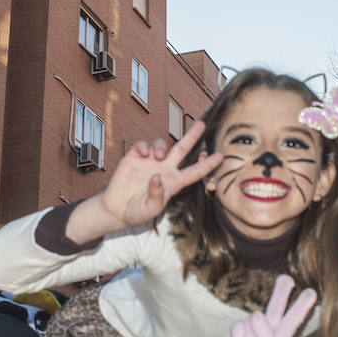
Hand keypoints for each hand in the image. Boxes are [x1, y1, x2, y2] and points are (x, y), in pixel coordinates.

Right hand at [66, 120, 223, 242]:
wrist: (116, 209)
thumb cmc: (137, 212)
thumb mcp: (150, 210)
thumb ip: (157, 195)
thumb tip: (157, 176)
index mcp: (173, 183)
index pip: (194, 172)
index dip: (208, 165)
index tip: (221, 156)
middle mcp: (164, 169)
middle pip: (182, 149)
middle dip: (192, 136)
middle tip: (202, 124)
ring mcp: (149, 162)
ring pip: (161, 145)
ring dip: (161, 146)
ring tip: (157, 156)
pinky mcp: (134, 158)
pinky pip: (142, 145)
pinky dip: (143, 146)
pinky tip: (141, 154)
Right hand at [224, 274, 315, 336]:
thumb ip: (265, 332)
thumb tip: (255, 315)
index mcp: (283, 335)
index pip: (295, 317)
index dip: (302, 305)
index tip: (311, 292)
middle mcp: (271, 329)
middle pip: (277, 304)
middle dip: (281, 291)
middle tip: (286, 278)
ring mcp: (254, 329)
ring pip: (252, 316)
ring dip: (249, 334)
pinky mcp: (240, 331)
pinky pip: (237, 325)